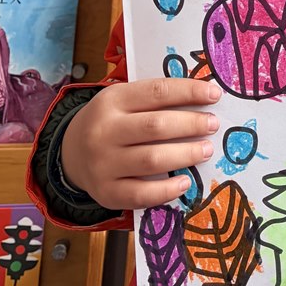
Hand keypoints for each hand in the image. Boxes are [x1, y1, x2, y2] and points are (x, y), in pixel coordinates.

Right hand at [60, 78, 221, 210]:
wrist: (70, 153)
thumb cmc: (110, 122)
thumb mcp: (123, 100)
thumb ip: (154, 99)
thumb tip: (202, 99)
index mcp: (112, 100)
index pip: (157, 91)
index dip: (189, 92)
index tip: (214, 94)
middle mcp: (104, 131)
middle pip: (156, 126)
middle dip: (191, 124)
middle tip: (212, 125)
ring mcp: (103, 164)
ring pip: (151, 159)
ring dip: (185, 154)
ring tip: (206, 150)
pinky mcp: (106, 192)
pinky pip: (141, 194)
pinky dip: (166, 190)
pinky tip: (186, 182)